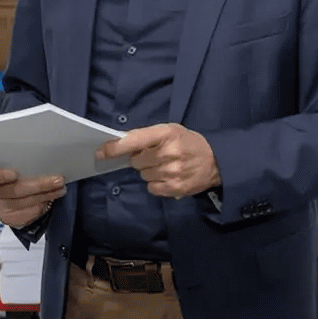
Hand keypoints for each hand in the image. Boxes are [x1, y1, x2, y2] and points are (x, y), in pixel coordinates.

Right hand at [0, 167, 65, 228]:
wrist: (18, 195)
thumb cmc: (19, 175)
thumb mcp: (18, 164)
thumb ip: (23, 161)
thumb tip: (43, 156)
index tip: (15, 173)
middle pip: (14, 190)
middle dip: (39, 184)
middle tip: (57, 180)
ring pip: (24, 202)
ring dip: (45, 195)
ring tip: (59, 188)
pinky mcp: (8, 218)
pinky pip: (27, 213)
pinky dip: (41, 206)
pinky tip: (49, 199)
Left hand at [99, 124, 220, 198]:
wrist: (216, 161)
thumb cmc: (188, 143)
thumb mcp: (171, 130)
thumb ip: (147, 135)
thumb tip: (119, 143)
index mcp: (166, 134)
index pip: (133, 140)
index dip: (114, 147)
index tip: (101, 152)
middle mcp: (168, 152)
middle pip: (136, 162)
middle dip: (140, 159)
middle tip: (154, 156)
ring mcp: (172, 172)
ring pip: (143, 175)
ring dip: (149, 171)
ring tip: (165, 166)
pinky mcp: (175, 188)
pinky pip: (151, 188)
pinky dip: (156, 183)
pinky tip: (168, 176)